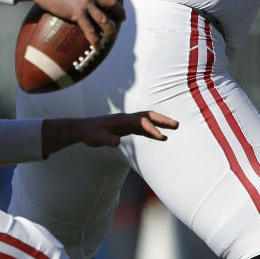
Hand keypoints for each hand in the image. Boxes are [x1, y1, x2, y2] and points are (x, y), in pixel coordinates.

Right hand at [17, 0, 125, 45]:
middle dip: (120, 11)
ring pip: (104, 19)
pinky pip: (89, 29)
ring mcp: (85, 3)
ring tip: (112, 34)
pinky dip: (95, 39)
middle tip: (122, 17)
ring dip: (110, 28)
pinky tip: (97, 45)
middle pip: (112, 3)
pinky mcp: (76, 14)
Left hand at [41, 111, 177, 156]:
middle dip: (162, 119)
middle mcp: (126, 118)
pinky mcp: (125, 127)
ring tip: (174, 128)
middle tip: (177, 124)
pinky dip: (152, 130)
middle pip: (147, 116)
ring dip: (160, 123)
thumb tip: (116, 142)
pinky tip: (159, 136)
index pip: (140, 122)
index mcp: (121, 120)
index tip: (162, 138)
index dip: (152, 129)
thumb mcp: (97, 138)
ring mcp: (126, 122)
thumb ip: (107, 140)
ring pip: (146, 120)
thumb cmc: (90, 133)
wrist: (82, 129)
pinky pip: (142, 127)